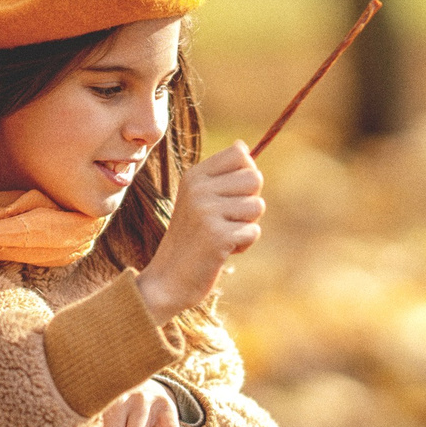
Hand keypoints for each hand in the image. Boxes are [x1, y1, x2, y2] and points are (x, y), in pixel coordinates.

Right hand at [138, 142, 262, 324]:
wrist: (168, 280)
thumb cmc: (191, 240)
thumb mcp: (199, 200)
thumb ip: (222, 176)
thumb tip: (244, 146)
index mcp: (194, 176)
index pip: (240, 154)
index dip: (245, 176)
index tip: (230, 196)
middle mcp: (199, 188)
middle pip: (255, 178)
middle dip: (249, 203)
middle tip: (225, 220)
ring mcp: (206, 211)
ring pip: (257, 206)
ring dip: (245, 226)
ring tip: (221, 236)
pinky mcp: (217, 236)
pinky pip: (253, 232)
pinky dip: (243, 245)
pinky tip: (221, 251)